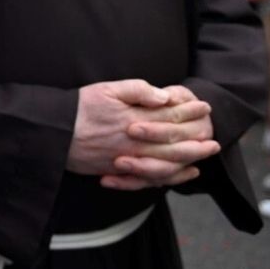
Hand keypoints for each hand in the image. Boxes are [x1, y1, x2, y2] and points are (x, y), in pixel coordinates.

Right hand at [67, 80, 216, 174]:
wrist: (54, 133)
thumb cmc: (79, 107)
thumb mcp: (107, 89)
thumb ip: (137, 90)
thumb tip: (164, 95)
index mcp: (135, 119)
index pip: (170, 115)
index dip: (190, 111)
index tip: (205, 107)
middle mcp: (136, 142)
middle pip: (174, 144)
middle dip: (197, 141)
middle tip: (215, 140)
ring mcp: (129, 160)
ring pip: (167, 164)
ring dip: (188, 161)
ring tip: (204, 158)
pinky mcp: (119, 172)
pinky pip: (150, 180)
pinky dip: (168, 179)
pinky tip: (180, 175)